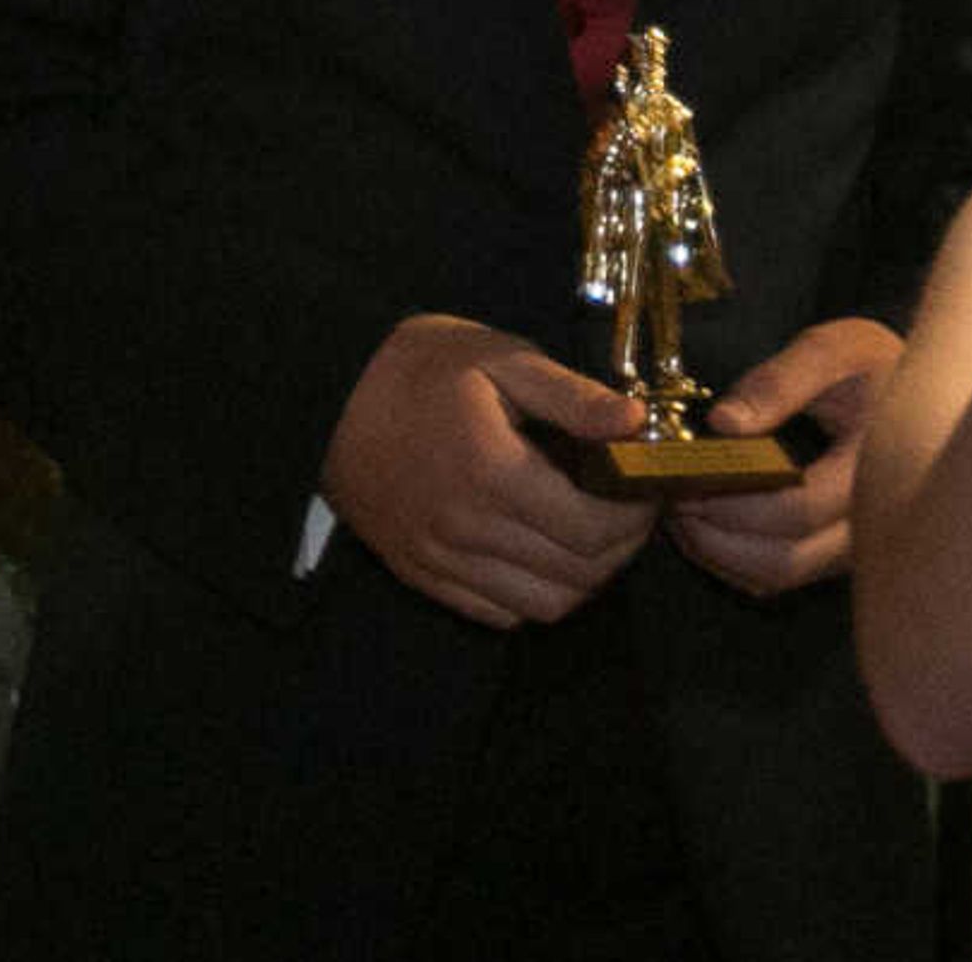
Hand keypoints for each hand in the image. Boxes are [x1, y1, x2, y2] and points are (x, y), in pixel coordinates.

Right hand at [323, 314, 656, 626]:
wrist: (327, 395)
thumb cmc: (422, 368)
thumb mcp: (501, 359)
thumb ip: (572, 396)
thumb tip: (637, 423)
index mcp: (493, 473)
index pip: (593, 530)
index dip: (635, 516)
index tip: (644, 487)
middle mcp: (466, 530)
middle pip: (577, 575)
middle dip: (620, 547)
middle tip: (627, 509)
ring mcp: (440, 560)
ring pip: (543, 606)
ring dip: (582, 578)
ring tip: (589, 531)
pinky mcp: (421, 575)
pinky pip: (498, 613)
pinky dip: (534, 593)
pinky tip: (539, 548)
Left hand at [670, 315, 904, 597]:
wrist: (920, 392)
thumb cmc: (874, 365)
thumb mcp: (833, 349)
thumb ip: (779, 381)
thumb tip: (723, 424)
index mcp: (872, 470)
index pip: (797, 511)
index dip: (734, 503)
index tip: (686, 480)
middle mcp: (868, 524)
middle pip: (783, 561)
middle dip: (717, 535)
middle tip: (673, 498)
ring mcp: (853, 546)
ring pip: (778, 577)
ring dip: (720, 552)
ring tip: (683, 509)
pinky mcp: (835, 554)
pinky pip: (780, 576)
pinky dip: (735, 560)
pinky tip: (709, 523)